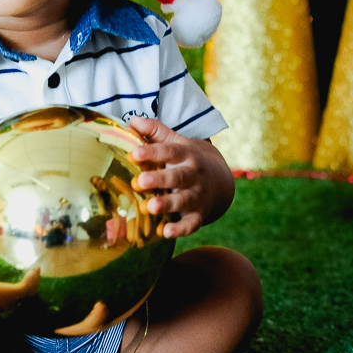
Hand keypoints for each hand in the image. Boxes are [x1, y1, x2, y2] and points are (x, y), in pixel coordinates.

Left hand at [129, 116, 233, 238]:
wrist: (220, 181)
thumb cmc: (187, 160)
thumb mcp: (176, 142)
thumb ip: (155, 131)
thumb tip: (132, 119)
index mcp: (187, 155)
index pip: (169, 151)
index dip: (152, 152)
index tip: (134, 153)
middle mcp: (194, 175)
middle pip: (177, 177)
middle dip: (159, 179)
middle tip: (140, 181)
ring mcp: (197, 196)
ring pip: (183, 201)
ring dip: (167, 204)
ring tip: (150, 207)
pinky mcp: (198, 215)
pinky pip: (191, 224)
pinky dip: (180, 230)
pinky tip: (165, 232)